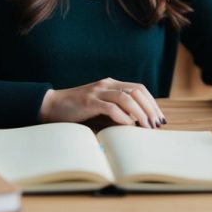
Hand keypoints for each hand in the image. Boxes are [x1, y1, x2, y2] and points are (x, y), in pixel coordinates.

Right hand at [39, 78, 165, 128]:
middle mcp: (106, 84)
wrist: (51, 106)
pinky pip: (111, 107)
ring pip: (127, 97)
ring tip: (147, 127)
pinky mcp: (89, 101)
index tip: (160, 118)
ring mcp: (97, 91)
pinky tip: (128, 125)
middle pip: (137, 91)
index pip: (139, 88)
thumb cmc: (77, 111)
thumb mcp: (100, 109)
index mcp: (111, 84)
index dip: (152, 103)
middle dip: (150, 108)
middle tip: (157, 124)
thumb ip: (117, 112)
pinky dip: (123, 117)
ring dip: (140, 113)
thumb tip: (138, 125)